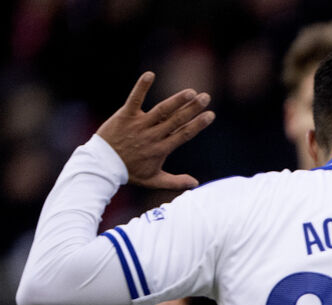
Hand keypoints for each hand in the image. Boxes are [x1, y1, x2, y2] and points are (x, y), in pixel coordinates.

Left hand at [96, 72, 213, 190]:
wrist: (102, 165)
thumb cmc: (129, 172)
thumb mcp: (153, 180)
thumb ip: (175, 181)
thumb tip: (195, 183)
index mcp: (161, 149)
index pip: (184, 134)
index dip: (198, 124)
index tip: (210, 115)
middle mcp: (153, 135)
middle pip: (177, 120)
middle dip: (193, 108)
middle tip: (206, 97)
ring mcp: (139, 125)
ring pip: (162, 110)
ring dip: (177, 100)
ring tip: (190, 92)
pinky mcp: (125, 116)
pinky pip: (135, 99)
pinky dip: (142, 87)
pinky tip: (150, 75)